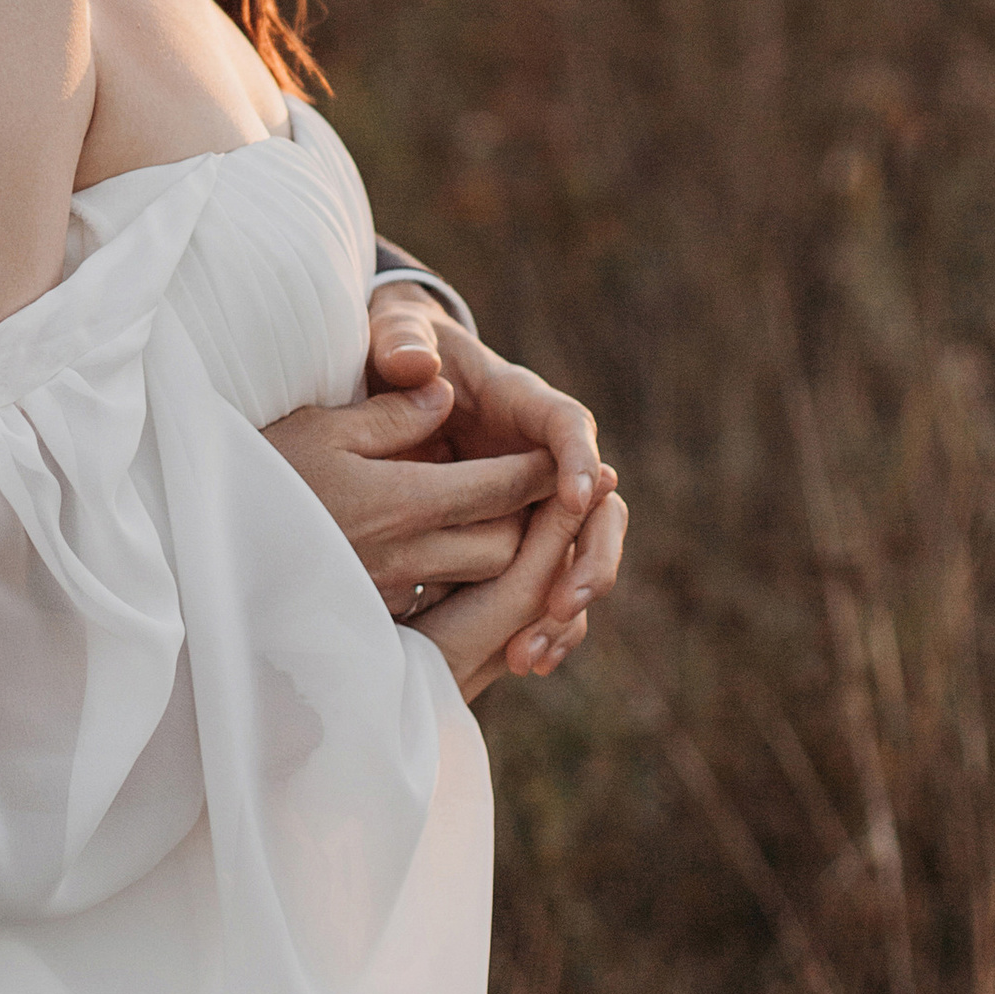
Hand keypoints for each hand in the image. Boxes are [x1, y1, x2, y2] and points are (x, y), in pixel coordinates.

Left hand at [367, 292, 622, 686]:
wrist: (397, 374)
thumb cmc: (401, 346)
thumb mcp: (395, 331)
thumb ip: (402, 341)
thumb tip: (416, 365)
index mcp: (523, 403)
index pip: (569, 426)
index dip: (578, 460)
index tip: (577, 495)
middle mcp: (545, 457)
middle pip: (599, 508)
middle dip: (591, 557)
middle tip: (564, 602)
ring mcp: (537, 501)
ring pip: (579, 556)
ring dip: (568, 608)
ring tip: (531, 653)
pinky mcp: (519, 536)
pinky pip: (547, 584)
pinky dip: (542, 624)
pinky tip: (521, 662)